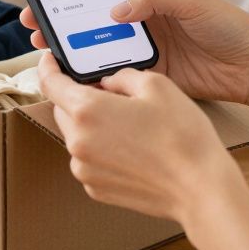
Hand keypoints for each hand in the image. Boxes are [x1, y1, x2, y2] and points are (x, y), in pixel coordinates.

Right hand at [20, 0, 248, 104]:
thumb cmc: (229, 26)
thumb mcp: (193, 1)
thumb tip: (116, 10)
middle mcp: (141, 17)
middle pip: (92, 15)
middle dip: (62, 18)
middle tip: (33, 22)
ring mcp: (143, 46)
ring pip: (97, 44)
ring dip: (71, 46)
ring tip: (44, 47)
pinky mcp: (147, 73)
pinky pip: (113, 72)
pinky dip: (92, 74)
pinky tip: (72, 75)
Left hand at [37, 53, 245, 220]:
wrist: (200, 188)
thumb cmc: (182, 136)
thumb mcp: (157, 85)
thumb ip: (122, 76)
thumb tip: (109, 82)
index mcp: (87, 111)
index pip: (50, 83)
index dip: (48, 67)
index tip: (51, 60)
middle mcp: (77, 142)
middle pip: (63, 110)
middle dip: (78, 98)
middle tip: (108, 94)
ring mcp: (84, 169)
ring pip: (77, 136)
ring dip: (92, 126)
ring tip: (129, 125)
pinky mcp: (95, 189)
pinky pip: (89, 160)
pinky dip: (102, 150)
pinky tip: (132, 149)